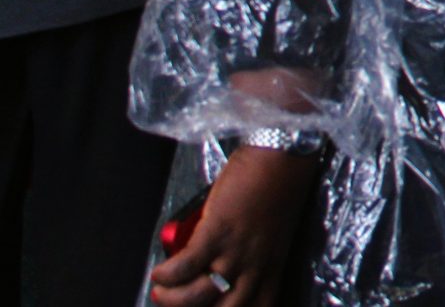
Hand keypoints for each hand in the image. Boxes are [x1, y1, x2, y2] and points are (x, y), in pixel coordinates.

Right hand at [148, 144, 322, 306]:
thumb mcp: (271, 235)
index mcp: (272, 268)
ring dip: (173, 298)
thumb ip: (249, 258)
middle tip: (174, 303)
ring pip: (199, 296)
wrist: (282, 156)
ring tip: (162, 291)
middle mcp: (256, 266)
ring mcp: (236, 250)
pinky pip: (184, 266)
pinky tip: (160, 272)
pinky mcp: (218, 232)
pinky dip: (167, 274)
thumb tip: (212, 270)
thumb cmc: (277, 189)